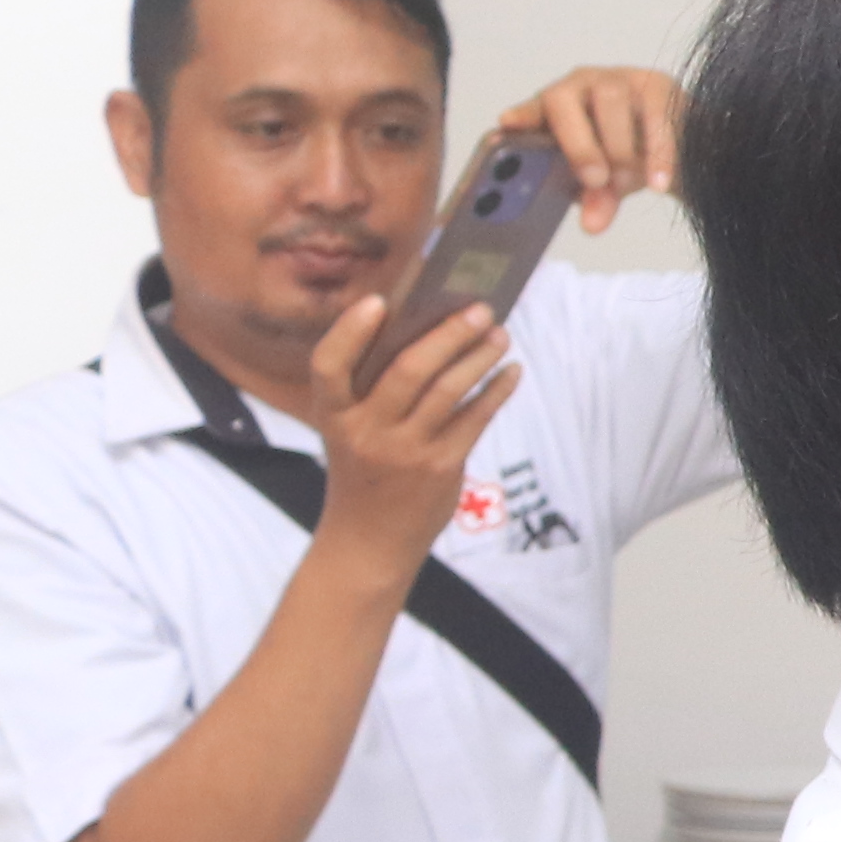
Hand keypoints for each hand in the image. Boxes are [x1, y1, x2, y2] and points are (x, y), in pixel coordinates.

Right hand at [300, 289, 518, 564]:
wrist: (369, 540)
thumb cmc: (363, 470)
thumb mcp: (350, 430)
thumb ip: (374, 390)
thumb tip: (432, 330)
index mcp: (333, 414)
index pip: (329, 366)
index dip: (349, 331)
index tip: (379, 301)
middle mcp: (365, 431)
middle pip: (408, 369)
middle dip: (449, 333)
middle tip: (479, 307)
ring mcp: (404, 451)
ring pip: (448, 390)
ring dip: (480, 356)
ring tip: (500, 333)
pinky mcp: (440, 467)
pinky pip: (475, 418)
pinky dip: (496, 389)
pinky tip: (511, 370)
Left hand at [498, 65, 685, 231]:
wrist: (681, 145)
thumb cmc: (627, 158)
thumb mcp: (606, 184)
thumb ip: (597, 200)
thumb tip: (593, 226)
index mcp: (554, 109)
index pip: (531, 109)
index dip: (521, 117)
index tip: (508, 126)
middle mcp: (579, 87)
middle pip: (564, 100)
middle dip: (577, 143)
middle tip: (593, 180)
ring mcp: (617, 80)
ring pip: (610, 99)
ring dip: (616, 146)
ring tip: (624, 183)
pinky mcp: (656, 85)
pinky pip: (655, 113)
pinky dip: (657, 151)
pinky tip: (657, 182)